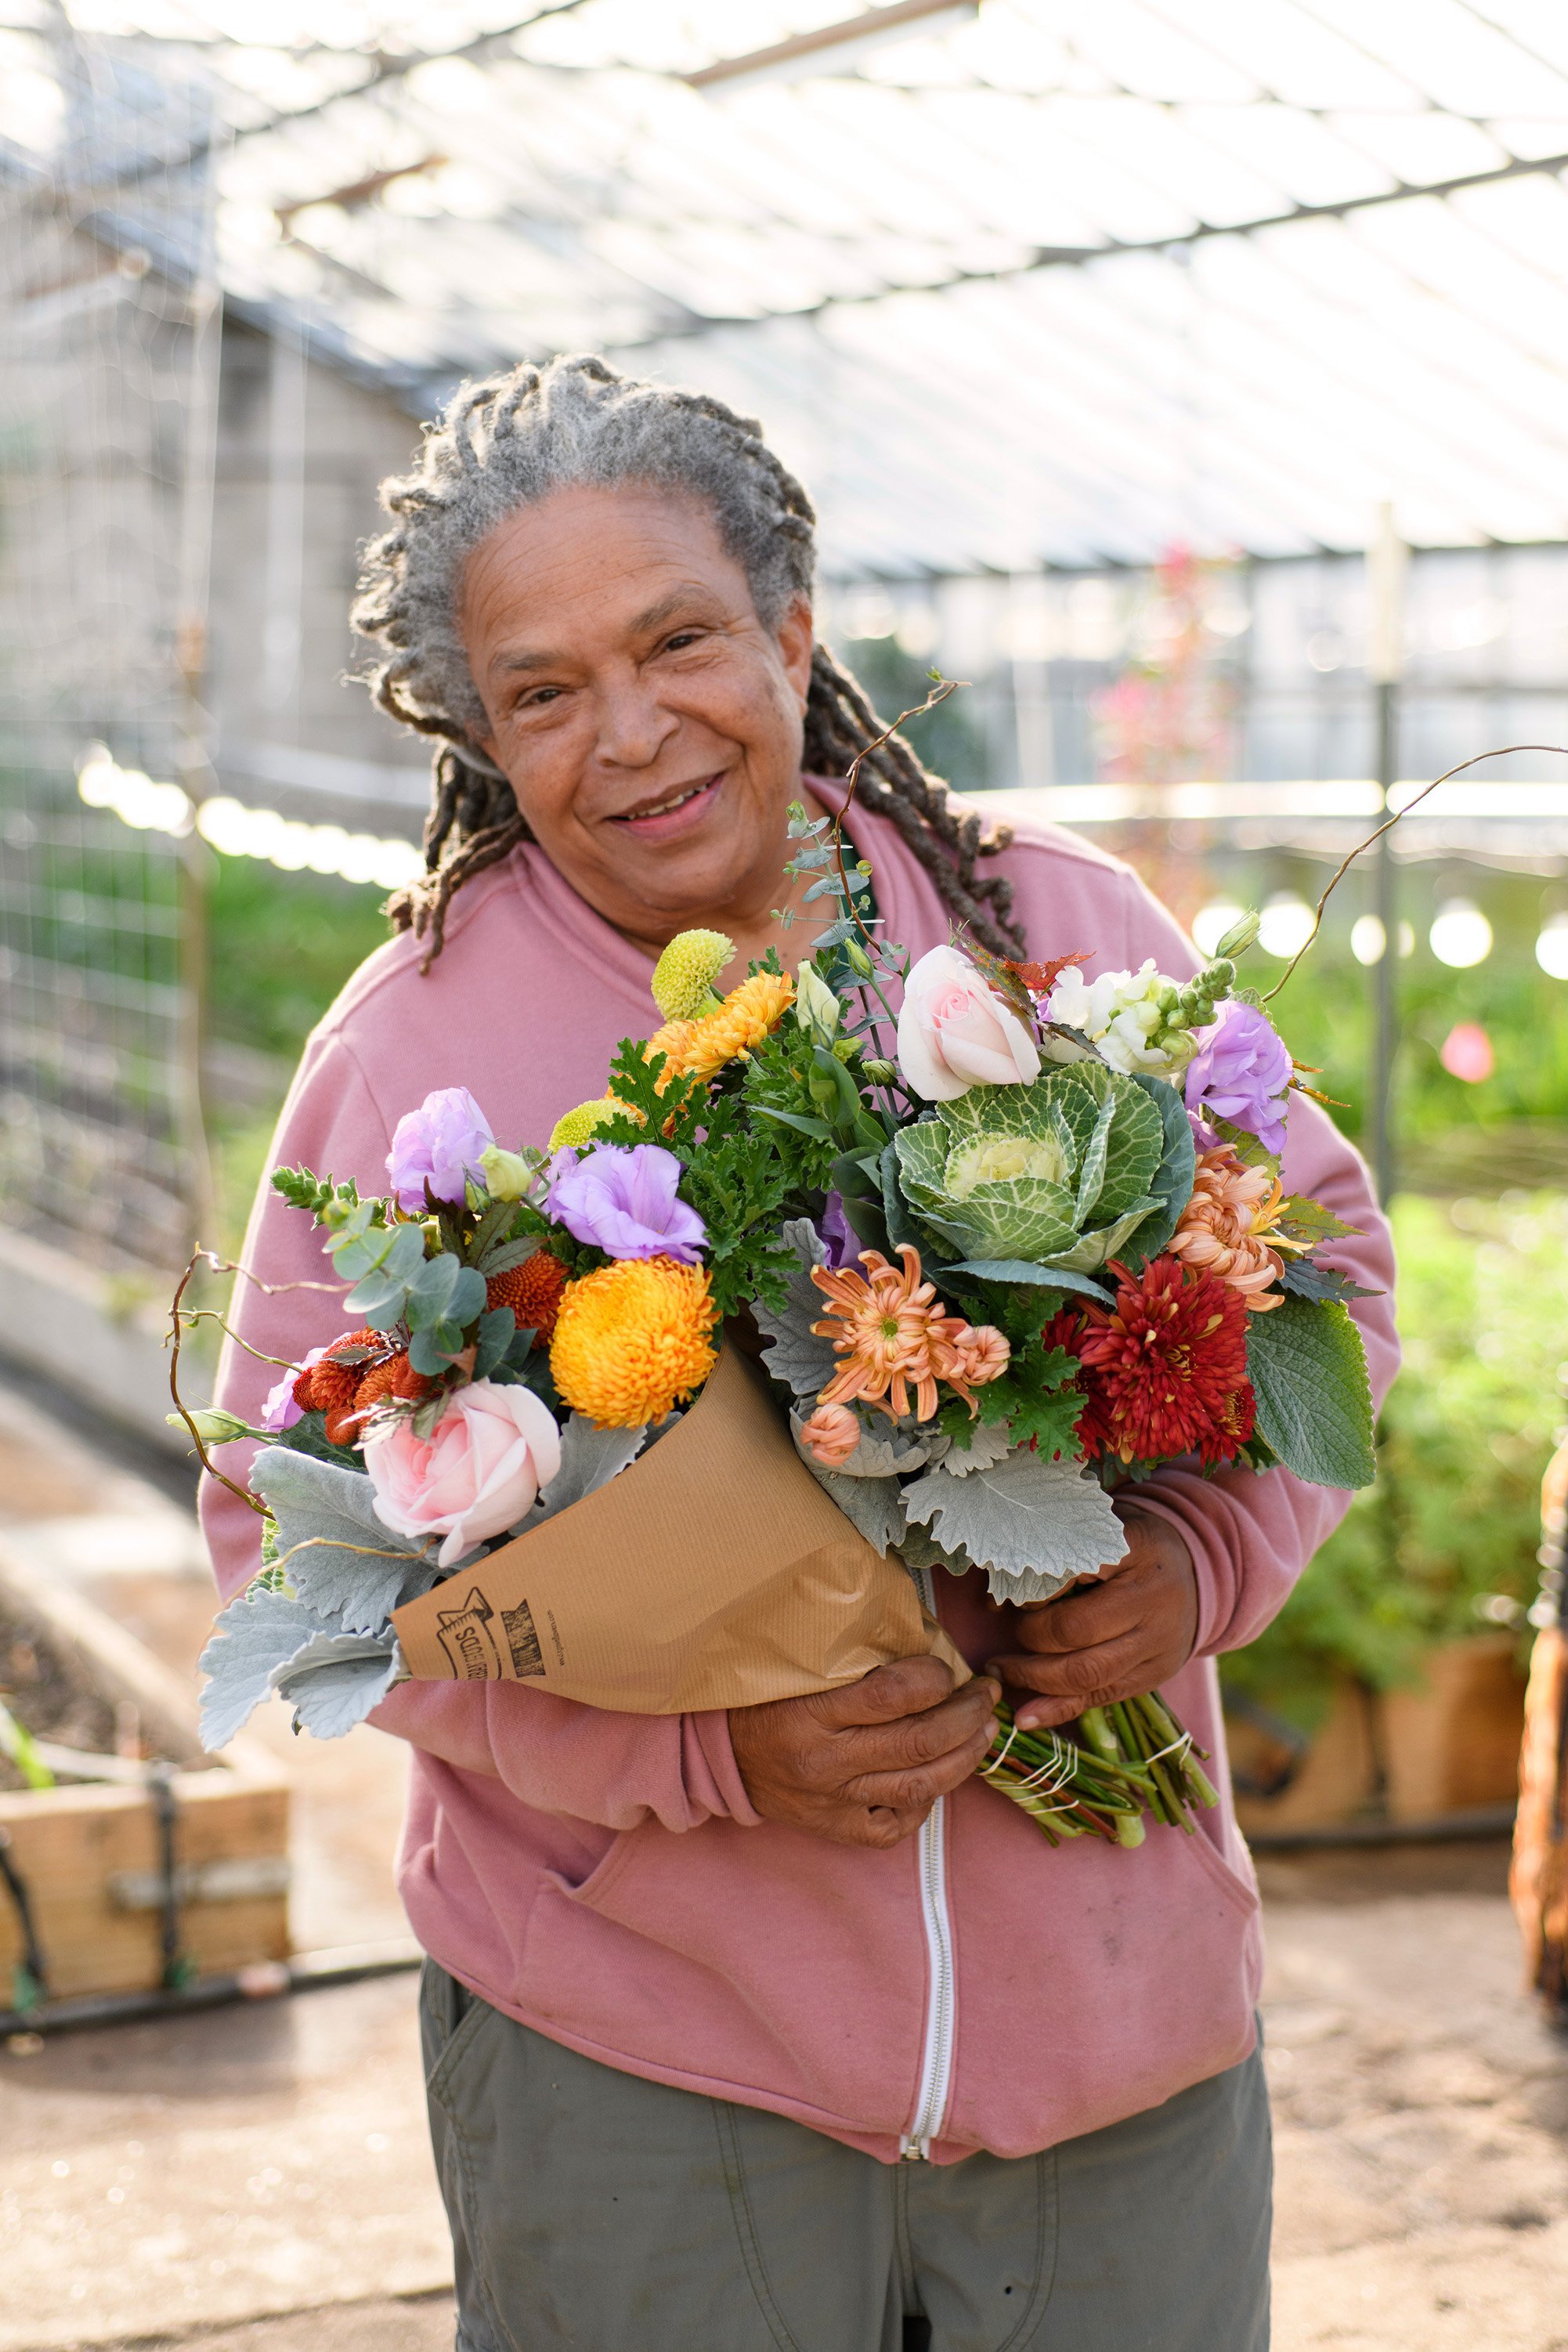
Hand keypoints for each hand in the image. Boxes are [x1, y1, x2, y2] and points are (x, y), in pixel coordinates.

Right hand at [729, 1658, 1000, 1850]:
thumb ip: (851, 1656)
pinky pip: (895, 1825)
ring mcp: (832, 1802)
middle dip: (967, 1716)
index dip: (934, 1677)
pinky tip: (940, 1777)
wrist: (717, 1757)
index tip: (948, 1665)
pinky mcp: (835, 1829)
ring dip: (965, 1757)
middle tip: (986, 1695)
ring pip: (919, 1786)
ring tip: (984, 1732)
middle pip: (917, 1743)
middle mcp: (824, 1762)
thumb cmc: (762, 1698)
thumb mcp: (796, 1666)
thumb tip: (920, 1639)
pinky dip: (927, 1802)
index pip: (890, 1695)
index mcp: (810, 1713)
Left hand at [984, 1512, 1197, 1732]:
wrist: (1193, 1572)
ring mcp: (1157, 1641)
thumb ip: (1057, 1552)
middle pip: (1076, 1630)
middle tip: (1008, 1630)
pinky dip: (1059, 1710)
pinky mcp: (1154, 1674)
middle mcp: (1152, 1597)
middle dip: (1030, 1637)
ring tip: (1001, 1671)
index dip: (1036, 1588)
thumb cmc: (1129, 1547)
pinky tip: (1026, 1716)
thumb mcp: (1102, 1529)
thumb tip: (995, 1600)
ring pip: (1087, 1673)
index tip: (1012, 1593)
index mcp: (1137, 1548)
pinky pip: (1102, 1697)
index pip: (1074, 1571)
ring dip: (1034, 1677)